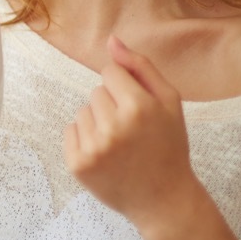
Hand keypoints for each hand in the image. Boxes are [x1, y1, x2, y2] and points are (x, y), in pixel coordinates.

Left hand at [64, 36, 201, 237]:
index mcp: (139, 107)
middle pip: (96, 91)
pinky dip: (84, 139)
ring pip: (83, 111)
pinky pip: (71, 131)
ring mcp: (93, 147)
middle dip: (112, 106)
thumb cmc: (168, 146)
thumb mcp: (169, 102)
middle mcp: (114, 126)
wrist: (163, 199)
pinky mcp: (77, 163)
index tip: (137, 108)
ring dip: (97, 122)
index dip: (125, 88)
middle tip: (132, 131)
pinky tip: (106, 155)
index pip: (110, 72)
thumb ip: (140, 66)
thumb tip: (111, 40)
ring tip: (120, 144)